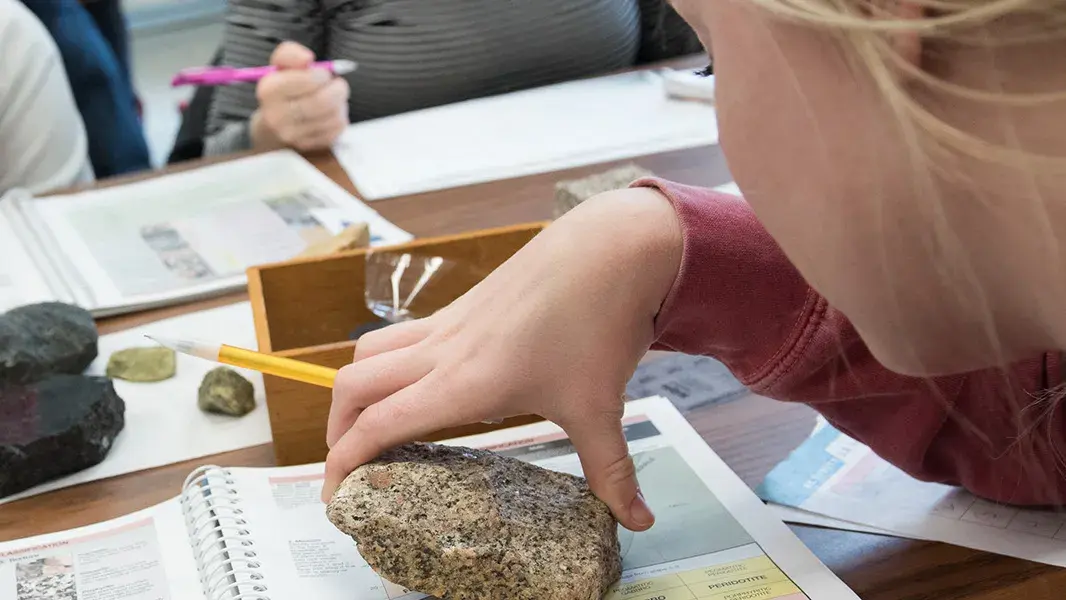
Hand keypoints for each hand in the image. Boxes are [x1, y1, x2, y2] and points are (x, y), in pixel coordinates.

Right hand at [250, 41, 349, 151]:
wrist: (271, 125)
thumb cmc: (281, 89)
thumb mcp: (279, 65)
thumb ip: (291, 54)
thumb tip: (307, 59)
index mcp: (269, 90)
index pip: (307, 81)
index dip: (323, 75)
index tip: (324, 73)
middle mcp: (277, 115)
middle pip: (322, 102)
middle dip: (338, 89)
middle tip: (339, 84)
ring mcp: (293, 134)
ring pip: (333, 116)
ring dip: (341, 104)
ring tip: (335, 98)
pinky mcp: (308, 145)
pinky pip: (336, 130)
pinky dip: (340, 118)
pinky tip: (332, 113)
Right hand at [321, 188, 682, 530]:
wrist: (609, 249)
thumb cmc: (598, 324)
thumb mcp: (601, 407)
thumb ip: (612, 471)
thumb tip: (639, 521)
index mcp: (464, 384)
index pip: (378, 427)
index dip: (343, 464)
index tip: (334, 498)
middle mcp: (442, 352)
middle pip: (353, 386)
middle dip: (336, 430)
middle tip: (349, 467)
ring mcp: (448, 324)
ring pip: (369, 353)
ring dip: (355, 391)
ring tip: (371, 425)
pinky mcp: (461, 307)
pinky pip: (401, 336)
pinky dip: (386, 364)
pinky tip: (419, 384)